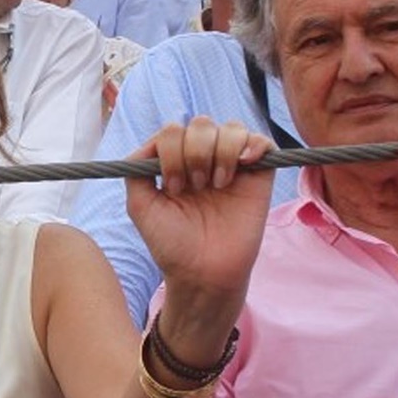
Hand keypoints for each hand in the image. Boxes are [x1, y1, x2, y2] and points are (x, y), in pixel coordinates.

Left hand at [125, 117, 273, 317]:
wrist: (203, 273)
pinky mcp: (259, 176)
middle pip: (201, 124)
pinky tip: (243, 164)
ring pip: (231, 128)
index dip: (172, 152)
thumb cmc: (172, 244)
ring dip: (220, 151)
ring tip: (217, 185)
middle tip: (195, 188)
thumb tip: (152, 142)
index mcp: (177, 163)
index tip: (172, 187)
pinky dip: (253, 144)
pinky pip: (262, 141)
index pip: (174, 131)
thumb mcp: (140, 205)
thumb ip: (136, 169)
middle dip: (195, 152)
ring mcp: (233, 166)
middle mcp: (205, 159)